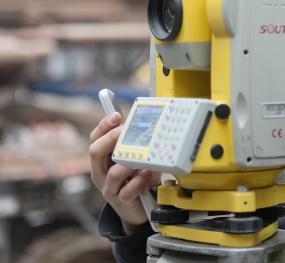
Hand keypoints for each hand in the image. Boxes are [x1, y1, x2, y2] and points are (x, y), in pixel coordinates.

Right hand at [89, 112, 157, 233]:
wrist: (137, 210)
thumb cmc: (136, 179)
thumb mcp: (133, 160)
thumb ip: (136, 147)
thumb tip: (147, 125)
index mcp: (101, 160)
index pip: (95, 139)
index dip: (103, 126)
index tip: (116, 115)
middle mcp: (100, 173)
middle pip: (95, 153)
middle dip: (110, 138)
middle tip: (124, 130)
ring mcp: (109, 188)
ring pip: (112, 173)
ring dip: (128, 162)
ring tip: (141, 156)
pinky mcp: (121, 201)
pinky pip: (127, 191)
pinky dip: (138, 181)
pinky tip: (147, 173)